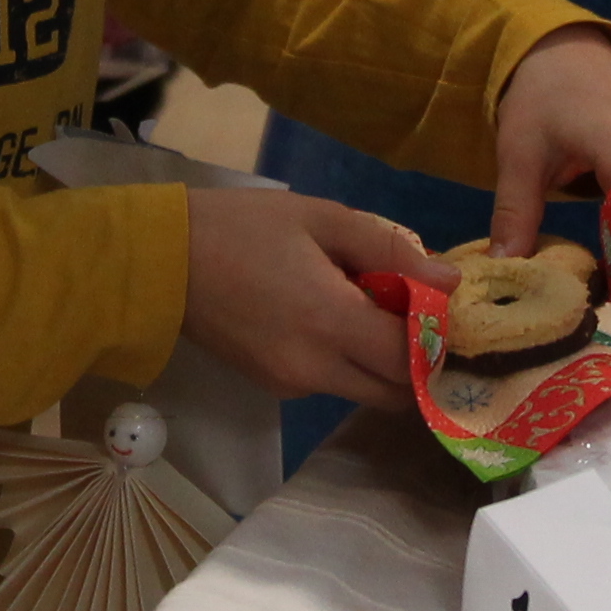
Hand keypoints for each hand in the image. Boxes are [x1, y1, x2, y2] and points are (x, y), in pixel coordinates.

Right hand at [182, 188, 450, 408]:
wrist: (161, 261)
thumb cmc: (242, 227)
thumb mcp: (322, 218)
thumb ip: (391, 249)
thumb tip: (449, 282)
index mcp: (331, 323)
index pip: (413, 358)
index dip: (438, 340)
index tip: (442, 308)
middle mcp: (316, 370)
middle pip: (396, 392)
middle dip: (417, 362)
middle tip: (414, 313)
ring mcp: (292, 386)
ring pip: (364, 391)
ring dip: (380, 362)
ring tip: (366, 306)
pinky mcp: (273, 389)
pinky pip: (330, 383)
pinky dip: (346, 360)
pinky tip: (327, 315)